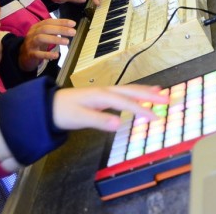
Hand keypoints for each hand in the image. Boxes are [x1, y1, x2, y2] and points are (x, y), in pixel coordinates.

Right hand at [18, 18, 76, 70]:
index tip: (73, 24)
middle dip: (60, 29)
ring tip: (67, 42)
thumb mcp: (44, 36)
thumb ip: (53, 31)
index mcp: (36, 27)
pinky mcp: (30, 54)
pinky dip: (48, 54)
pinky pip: (38, 54)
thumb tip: (68, 28)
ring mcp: (30, 44)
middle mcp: (32, 33)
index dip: (61, 22)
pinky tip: (56, 55)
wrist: (23, 57)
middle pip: (45, 28)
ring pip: (41, 38)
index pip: (49, 21)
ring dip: (55, 39)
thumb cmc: (37, 44)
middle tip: (73, 32)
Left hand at [52, 84, 167, 130]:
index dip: (141, 110)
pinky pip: (123, 94)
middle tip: (168, 99)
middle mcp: (104, 91)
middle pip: (131, 91)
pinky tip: (139, 96)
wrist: (47, 106)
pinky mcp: (101, 97)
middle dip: (150, 95)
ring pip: (128, 91)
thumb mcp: (79, 118)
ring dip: (144, 92)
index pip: (125, 102)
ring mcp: (103, 93)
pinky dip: (134, 94)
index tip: (156, 117)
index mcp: (101, 95)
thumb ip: (99, 120)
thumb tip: (118, 123)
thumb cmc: (62, 111)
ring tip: (160, 92)